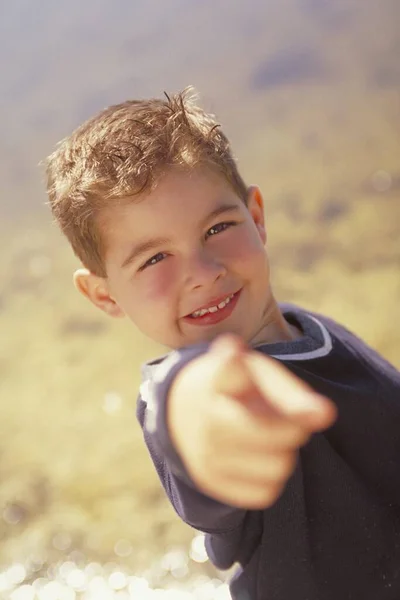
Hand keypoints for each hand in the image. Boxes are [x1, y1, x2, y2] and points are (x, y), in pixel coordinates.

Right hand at [168, 334, 336, 508]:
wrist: (182, 410)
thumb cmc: (234, 387)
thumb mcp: (258, 374)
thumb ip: (291, 392)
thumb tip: (326, 415)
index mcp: (216, 379)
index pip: (230, 368)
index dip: (234, 360)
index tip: (234, 349)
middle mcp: (205, 417)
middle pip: (283, 436)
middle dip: (293, 427)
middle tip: (281, 417)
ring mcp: (203, 453)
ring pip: (279, 467)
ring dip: (283, 453)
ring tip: (265, 435)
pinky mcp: (207, 481)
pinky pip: (264, 492)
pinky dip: (269, 477)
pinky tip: (254, 456)